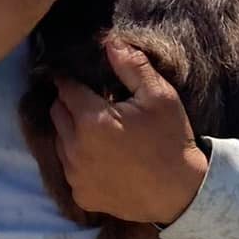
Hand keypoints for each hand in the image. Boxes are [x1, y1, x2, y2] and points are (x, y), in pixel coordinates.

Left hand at [52, 41, 208, 225]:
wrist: (181, 194)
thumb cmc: (171, 141)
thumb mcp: (160, 96)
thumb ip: (132, 66)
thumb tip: (110, 42)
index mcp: (91, 119)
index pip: (65, 88)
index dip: (71, 79)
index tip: (78, 77)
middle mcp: (75, 148)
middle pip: (57, 113)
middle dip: (69, 104)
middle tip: (91, 102)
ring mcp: (76, 175)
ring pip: (59, 141)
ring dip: (71, 132)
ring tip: (96, 130)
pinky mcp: (81, 195)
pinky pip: (69, 169)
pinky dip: (78, 161)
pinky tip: (100, 158)